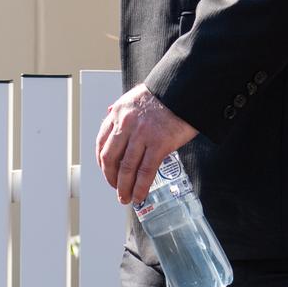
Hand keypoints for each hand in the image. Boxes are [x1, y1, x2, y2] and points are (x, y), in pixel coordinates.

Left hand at [95, 83, 197, 204]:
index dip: (102, 162)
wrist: (185, 89)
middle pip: (110, 159)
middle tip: (116, 188)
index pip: (102, 142)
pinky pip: (146, 171)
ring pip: (127, 168)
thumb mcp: (136, 96)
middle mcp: (126, 124)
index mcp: (119, 112)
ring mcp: (142, 135)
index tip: (107, 171)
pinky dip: (140, 187)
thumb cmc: (164, 93)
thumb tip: (110, 114)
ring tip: (126, 197)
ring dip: (124, 188)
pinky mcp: (159, 144)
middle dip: (111, 178)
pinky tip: (140, 195)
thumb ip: (123, 109)